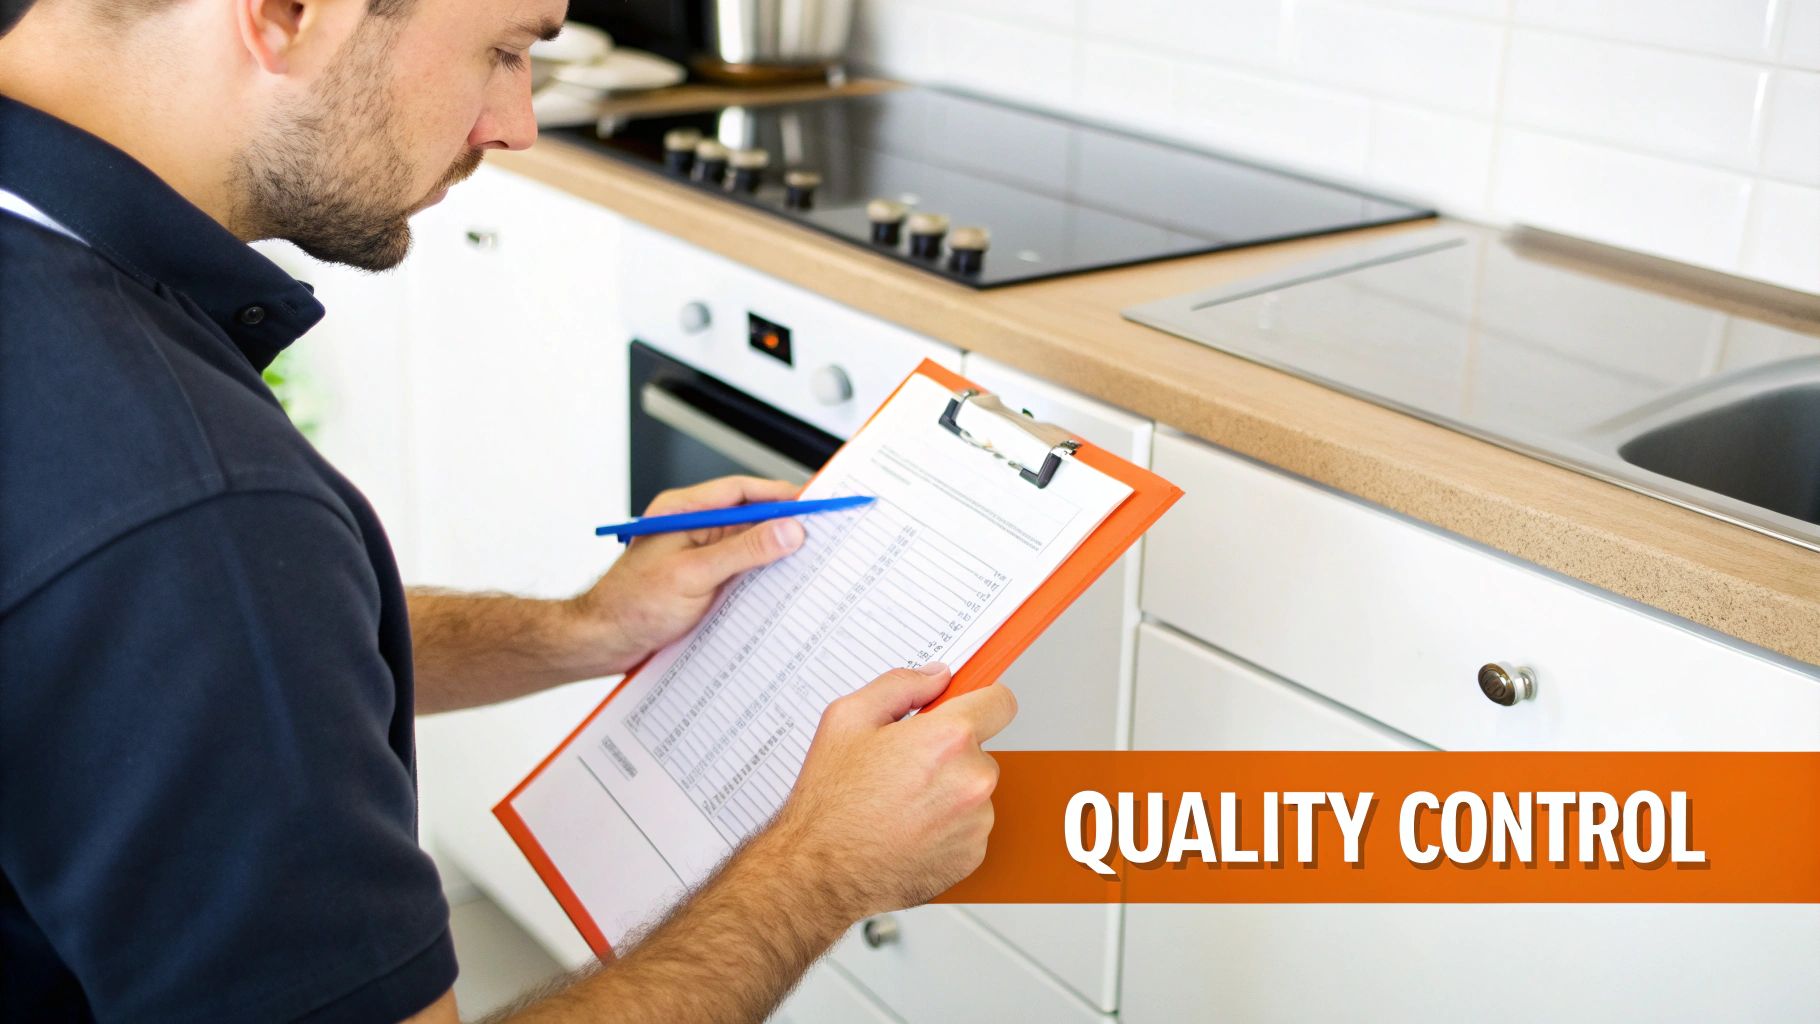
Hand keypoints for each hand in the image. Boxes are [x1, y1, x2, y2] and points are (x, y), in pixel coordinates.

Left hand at [570, 476, 805, 671]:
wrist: (603, 643)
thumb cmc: (631, 605)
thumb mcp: (694, 574)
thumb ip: (743, 551)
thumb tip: (788, 531)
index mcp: (683, 511)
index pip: (741, 491)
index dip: (780, 495)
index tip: (814, 503)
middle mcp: (692, 528)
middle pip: (749, 517)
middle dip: (784, 524)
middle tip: (821, 533)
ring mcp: (697, 555)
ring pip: (748, 546)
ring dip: (775, 554)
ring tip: (808, 561)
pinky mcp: (702, 581)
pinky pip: (741, 572)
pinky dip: (762, 577)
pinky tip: (781, 589)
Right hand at [770, 664, 1017, 918]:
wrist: (821, 873)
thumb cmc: (830, 802)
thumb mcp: (848, 719)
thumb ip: (901, 685)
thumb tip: (937, 677)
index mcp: (948, 739)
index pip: (1000, 702)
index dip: (979, 701)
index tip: (964, 710)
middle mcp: (972, 780)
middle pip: (980, 750)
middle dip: (950, 753)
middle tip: (905, 766)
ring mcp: (976, 822)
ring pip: (974, 790)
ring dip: (949, 792)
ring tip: (901, 804)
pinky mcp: (972, 855)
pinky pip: (969, 827)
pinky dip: (946, 827)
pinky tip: (908, 829)